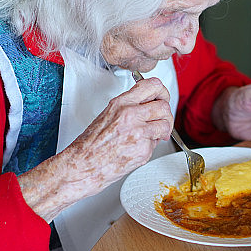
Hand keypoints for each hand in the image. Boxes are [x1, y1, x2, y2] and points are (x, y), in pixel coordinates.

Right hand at [19, 76, 172, 221]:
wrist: (83, 165)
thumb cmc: (91, 144)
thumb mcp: (108, 114)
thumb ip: (130, 106)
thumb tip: (149, 104)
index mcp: (121, 103)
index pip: (152, 85)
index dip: (162, 91)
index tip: (162, 97)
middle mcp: (131, 115)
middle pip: (164, 106)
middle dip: (165, 115)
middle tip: (161, 120)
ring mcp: (139, 132)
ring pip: (166, 124)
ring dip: (163, 130)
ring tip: (153, 135)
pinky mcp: (143, 149)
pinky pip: (157, 143)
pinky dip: (152, 146)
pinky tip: (140, 147)